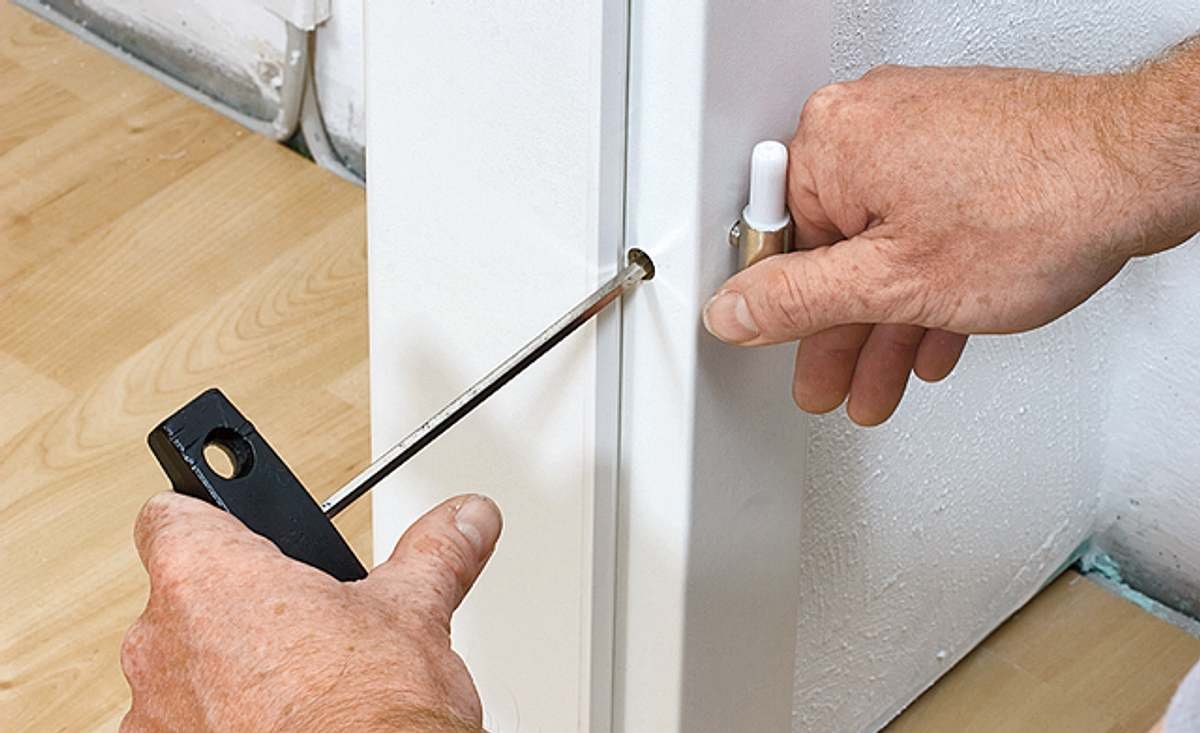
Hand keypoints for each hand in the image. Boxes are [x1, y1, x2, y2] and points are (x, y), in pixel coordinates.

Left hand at [120, 492, 501, 731]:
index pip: (175, 512)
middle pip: (183, 595)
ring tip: (299, 685)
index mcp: (210, 578)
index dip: (214, 515)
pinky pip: (184, 726)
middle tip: (303, 621)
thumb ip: (433, 554)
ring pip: (182, 668)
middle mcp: (160, 643)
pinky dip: (223, 724)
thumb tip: (464, 520)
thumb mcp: (416, 614)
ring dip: (226, 670)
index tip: (246, 529)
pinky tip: (280, 727)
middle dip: (242, 605)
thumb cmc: (369, 717)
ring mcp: (153, 714)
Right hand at [703, 63, 1199, 424]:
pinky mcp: (962, 142)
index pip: (777, 242)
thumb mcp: (894, 283)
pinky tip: (934, 333)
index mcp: (832, 142)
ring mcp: (919, 129)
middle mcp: (869, 122)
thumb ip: (799, 303)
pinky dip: (927, 282)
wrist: (1146, 168)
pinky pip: (923, 222)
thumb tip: (733, 311)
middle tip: (836, 381)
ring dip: (886, 320)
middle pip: (832, 248)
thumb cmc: (1040, 204)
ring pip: (882, 243)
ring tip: (885, 377)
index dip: (787, 314)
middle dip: (842, 331)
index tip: (792, 352)